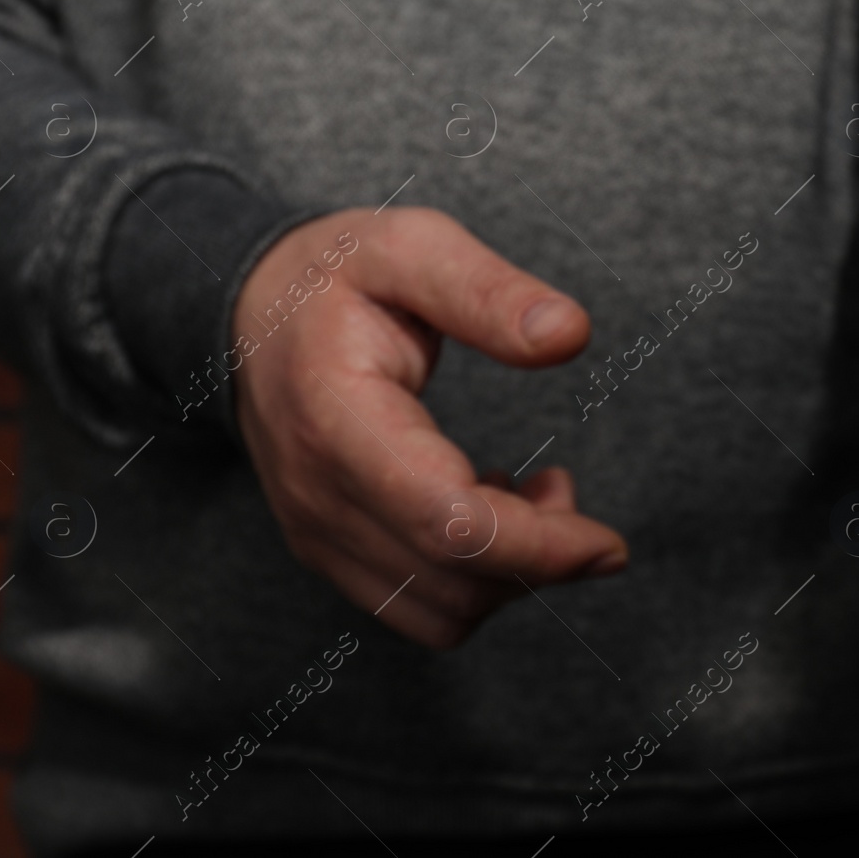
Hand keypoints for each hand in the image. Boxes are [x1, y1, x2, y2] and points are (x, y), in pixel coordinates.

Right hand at [232, 207, 627, 647]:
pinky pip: (417, 607)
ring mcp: (316, 532)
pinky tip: (493, 508)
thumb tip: (570, 334)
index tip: (608, 541)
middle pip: (452, 580)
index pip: (447, 522)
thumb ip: (486, 290)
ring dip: (511, 573)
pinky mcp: (327, 551)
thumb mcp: (411, 247)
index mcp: (337, 417)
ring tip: (534, 491)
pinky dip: (475, 581)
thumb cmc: (337, 274)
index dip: (539, 546)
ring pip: (439, 612)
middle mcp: (318, 495)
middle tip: (567, 488)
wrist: (250, 314)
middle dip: (541, 559)